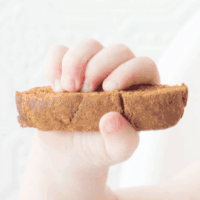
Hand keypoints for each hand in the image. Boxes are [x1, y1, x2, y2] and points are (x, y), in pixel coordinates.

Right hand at [36, 39, 159, 168]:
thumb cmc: (101, 148)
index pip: (144, 66)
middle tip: (84, 90)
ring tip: (66, 89)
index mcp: (141, 89)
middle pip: (118, 51)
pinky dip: (54, 63)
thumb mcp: (116, 152)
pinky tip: (54, 86)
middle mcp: (120, 73)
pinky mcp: (66, 68)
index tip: (109, 88)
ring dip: (75, 62)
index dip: (129, 71)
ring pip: (90, 46)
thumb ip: (122, 140)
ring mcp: (92, 67)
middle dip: (99, 66)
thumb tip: (112, 118)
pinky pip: (60, 51)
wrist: (69, 154)